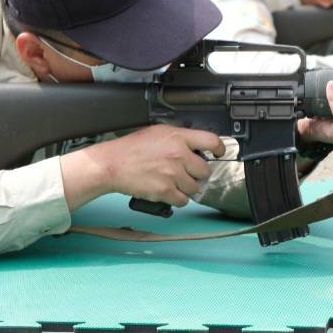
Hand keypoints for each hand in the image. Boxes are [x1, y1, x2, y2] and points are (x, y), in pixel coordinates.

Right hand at [60, 124, 224, 211]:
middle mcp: (178, 154)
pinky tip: (169, 191)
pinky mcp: (166, 190)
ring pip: (195, 187)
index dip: (219, 148)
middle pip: (205, 170)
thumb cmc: (131, 149)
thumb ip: (179, 138)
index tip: (219, 153)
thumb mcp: (158, 132)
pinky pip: (184, 200)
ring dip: (187, 187)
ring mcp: (173, 173)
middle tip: (187, 172)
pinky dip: (178, 198)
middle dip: (197, 173)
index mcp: (177, 137)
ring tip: (173, 181)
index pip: (211, 141)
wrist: (112, 164)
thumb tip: (196, 145)